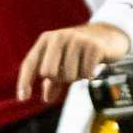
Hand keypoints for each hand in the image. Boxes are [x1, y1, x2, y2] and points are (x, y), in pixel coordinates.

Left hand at [18, 22, 132, 102]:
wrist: (109, 34)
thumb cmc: (81, 50)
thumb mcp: (64, 62)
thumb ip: (53, 80)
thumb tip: (47, 98)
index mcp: (47, 39)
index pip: (30, 63)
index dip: (24, 81)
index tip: (23, 98)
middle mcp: (60, 37)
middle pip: (49, 72)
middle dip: (59, 79)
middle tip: (70, 72)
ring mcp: (77, 40)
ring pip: (68, 75)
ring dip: (76, 76)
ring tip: (83, 66)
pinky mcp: (93, 46)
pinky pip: (85, 73)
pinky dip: (88, 75)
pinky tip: (92, 66)